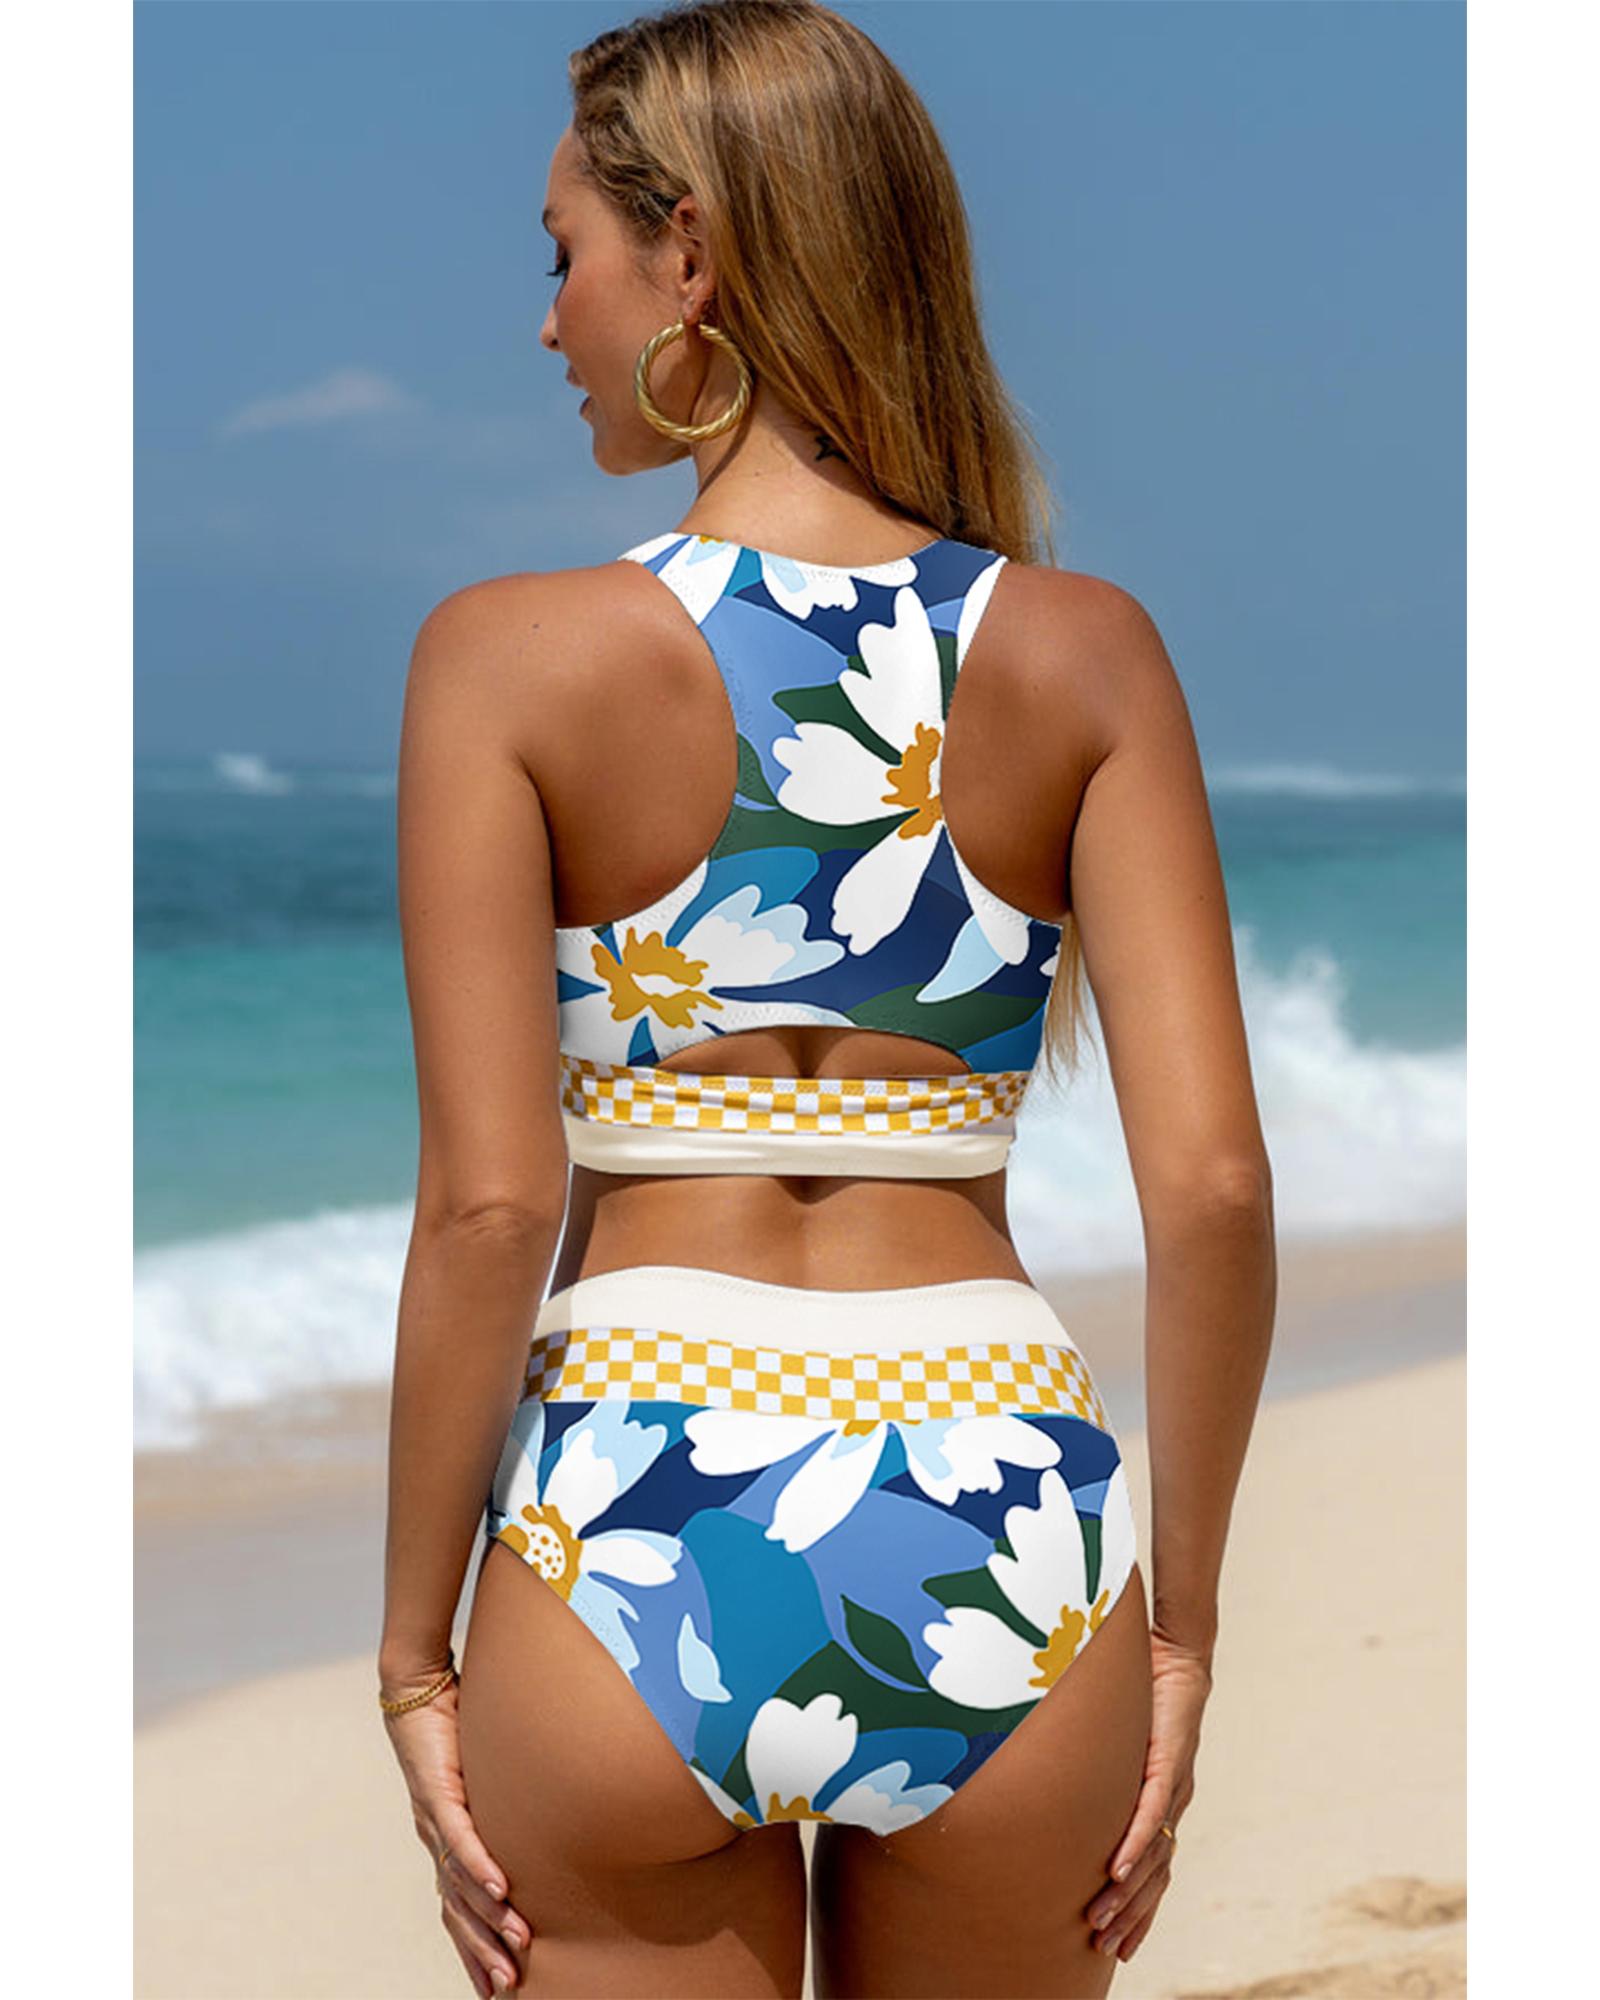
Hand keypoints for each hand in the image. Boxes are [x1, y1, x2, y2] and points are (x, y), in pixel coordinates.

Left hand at [380, 1662, 533, 1995]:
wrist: (415, 1686)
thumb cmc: (453, 1724)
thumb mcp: (484, 1773)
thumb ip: (503, 1798)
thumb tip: (540, 1810)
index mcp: (444, 1838)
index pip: (456, 1908)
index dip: (473, 1948)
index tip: (495, 1986)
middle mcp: (435, 1837)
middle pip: (458, 1910)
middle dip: (483, 1951)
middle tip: (508, 1987)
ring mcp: (434, 1818)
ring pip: (462, 1883)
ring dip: (490, 1917)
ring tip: (517, 1947)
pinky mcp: (439, 1792)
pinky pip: (461, 1838)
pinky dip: (479, 1868)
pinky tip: (500, 1891)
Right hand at [1084, 1625, 1212, 1962]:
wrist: (1175, 1654)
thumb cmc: (1140, 1695)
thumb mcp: (1114, 1744)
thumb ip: (1094, 1770)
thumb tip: (1053, 1783)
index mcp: (1162, 1803)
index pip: (1153, 1871)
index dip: (1139, 1911)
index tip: (1116, 1945)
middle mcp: (1172, 1803)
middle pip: (1154, 1876)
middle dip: (1129, 1915)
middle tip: (1104, 1947)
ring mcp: (1172, 1785)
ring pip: (1152, 1855)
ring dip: (1126, 1893)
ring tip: (1101, 1923)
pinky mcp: (1167, 1761)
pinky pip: (1151, 1813)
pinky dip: (1135, 1846)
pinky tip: (1117, 1871)